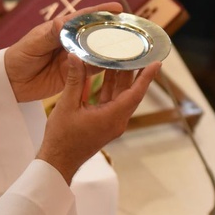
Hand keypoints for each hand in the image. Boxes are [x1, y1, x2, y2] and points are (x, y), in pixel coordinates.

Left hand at [4, 2, 122, 102]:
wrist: (10, 83)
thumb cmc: (18, 57)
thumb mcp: (32, 44)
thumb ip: (49, 35)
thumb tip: (63, 22)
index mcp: (60, 29)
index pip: (83, 18)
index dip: (100, 12)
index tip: (117, 8)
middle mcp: (70, 42)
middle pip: (94, 35)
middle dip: (112, 32)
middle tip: (130, 31)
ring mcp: (73, 59)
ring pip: (96, 53)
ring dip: (110, 51)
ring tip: (129, 49)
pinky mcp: (73, 75)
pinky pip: (91, 71)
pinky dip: (103, 68)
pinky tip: (116, 67)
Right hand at [37, 53, 160, 183]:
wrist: (58, 161)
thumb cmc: (62, 138)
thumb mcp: (66, 105)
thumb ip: (74, 80)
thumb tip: (75, 56)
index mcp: (112, 117)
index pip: (135, 93)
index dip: (147, 76)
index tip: (157, 62)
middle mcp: (117, 121)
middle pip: (130, 93)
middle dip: (134, 72)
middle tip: (137, 52)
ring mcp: (111, 124)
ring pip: (121, 97)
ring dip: (120, 79)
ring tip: (120, 58)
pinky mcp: (104, 125)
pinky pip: (111, 103)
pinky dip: (110, 89)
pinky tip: (105, 75)